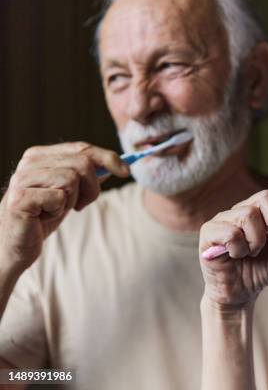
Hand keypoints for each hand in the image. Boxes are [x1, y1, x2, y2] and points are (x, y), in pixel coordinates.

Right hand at [0, 142, 129, 269]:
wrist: (16, 246)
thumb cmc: (42, 217)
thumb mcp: (70, 193)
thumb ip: (87, 176)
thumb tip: (116, 164)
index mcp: (40, 155)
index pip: (82, 148)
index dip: (108, 158)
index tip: (125, 171)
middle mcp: (29, 162)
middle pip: (82, 163)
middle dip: (92, 187)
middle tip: (79, 205)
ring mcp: (22, 178)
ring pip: (72, 179)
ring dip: (72, 201)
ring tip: (55, 210)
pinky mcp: (20, 198)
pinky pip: (60, 198)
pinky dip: (58, 211)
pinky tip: (43, 217)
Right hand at [199, 187, 267, 307]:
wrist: (239, 294)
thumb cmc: (261, 269)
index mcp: (263, 211)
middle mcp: (243, 209)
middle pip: (266, 197)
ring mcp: (224, 218)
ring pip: (248, 214)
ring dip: (257, 240)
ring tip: (253, 253)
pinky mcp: (209, 231)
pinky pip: (230, 232)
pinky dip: (239, 248)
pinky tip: (236, 256)